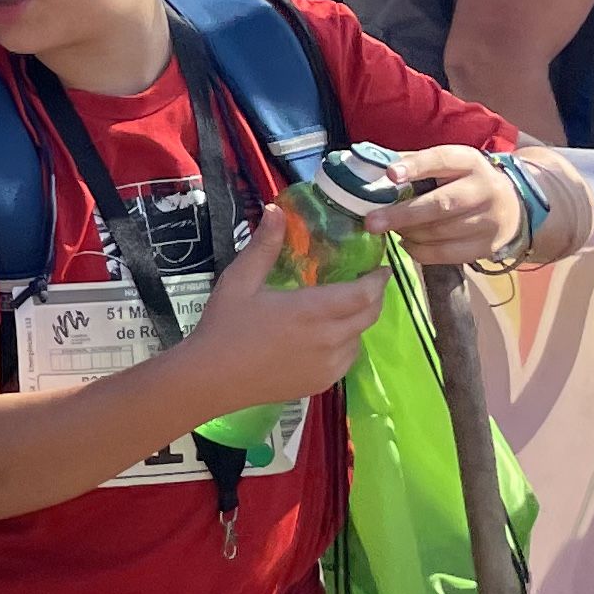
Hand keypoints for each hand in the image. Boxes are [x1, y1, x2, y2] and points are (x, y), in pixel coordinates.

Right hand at [184, 225, 383, 407]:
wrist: (212, 379)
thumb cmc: (224, 326)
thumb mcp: (240, 281)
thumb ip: (264, 246)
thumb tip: (276, 210)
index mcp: (311, 311)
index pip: (363, 294)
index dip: (378, 280)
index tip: (381, 268)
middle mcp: (328, 340)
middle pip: (369, 316)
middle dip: (375, 297)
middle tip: (368, 283)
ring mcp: (328, 365)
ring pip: (359, 338)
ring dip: (358, 321)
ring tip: (342, 309)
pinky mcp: (322, 383)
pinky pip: (347, 359)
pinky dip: (345, 344)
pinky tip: (325, 337)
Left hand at [375, 145, 516, 266]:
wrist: (512, 205)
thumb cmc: (464, 181)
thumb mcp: (447, 165)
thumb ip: (413, 163)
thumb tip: (370, 167)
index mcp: (469, 162)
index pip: (442, 159)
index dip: (416, 166)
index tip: (391, 174)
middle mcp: (484, 189)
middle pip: (441, 204)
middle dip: (403, 214)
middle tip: (372, 222)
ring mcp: (489, 220)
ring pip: (442, 232)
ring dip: (409, 233)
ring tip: (390, 230)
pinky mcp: (487, 245)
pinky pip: (447, 254)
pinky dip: (421, 251)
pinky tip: (407, 243)